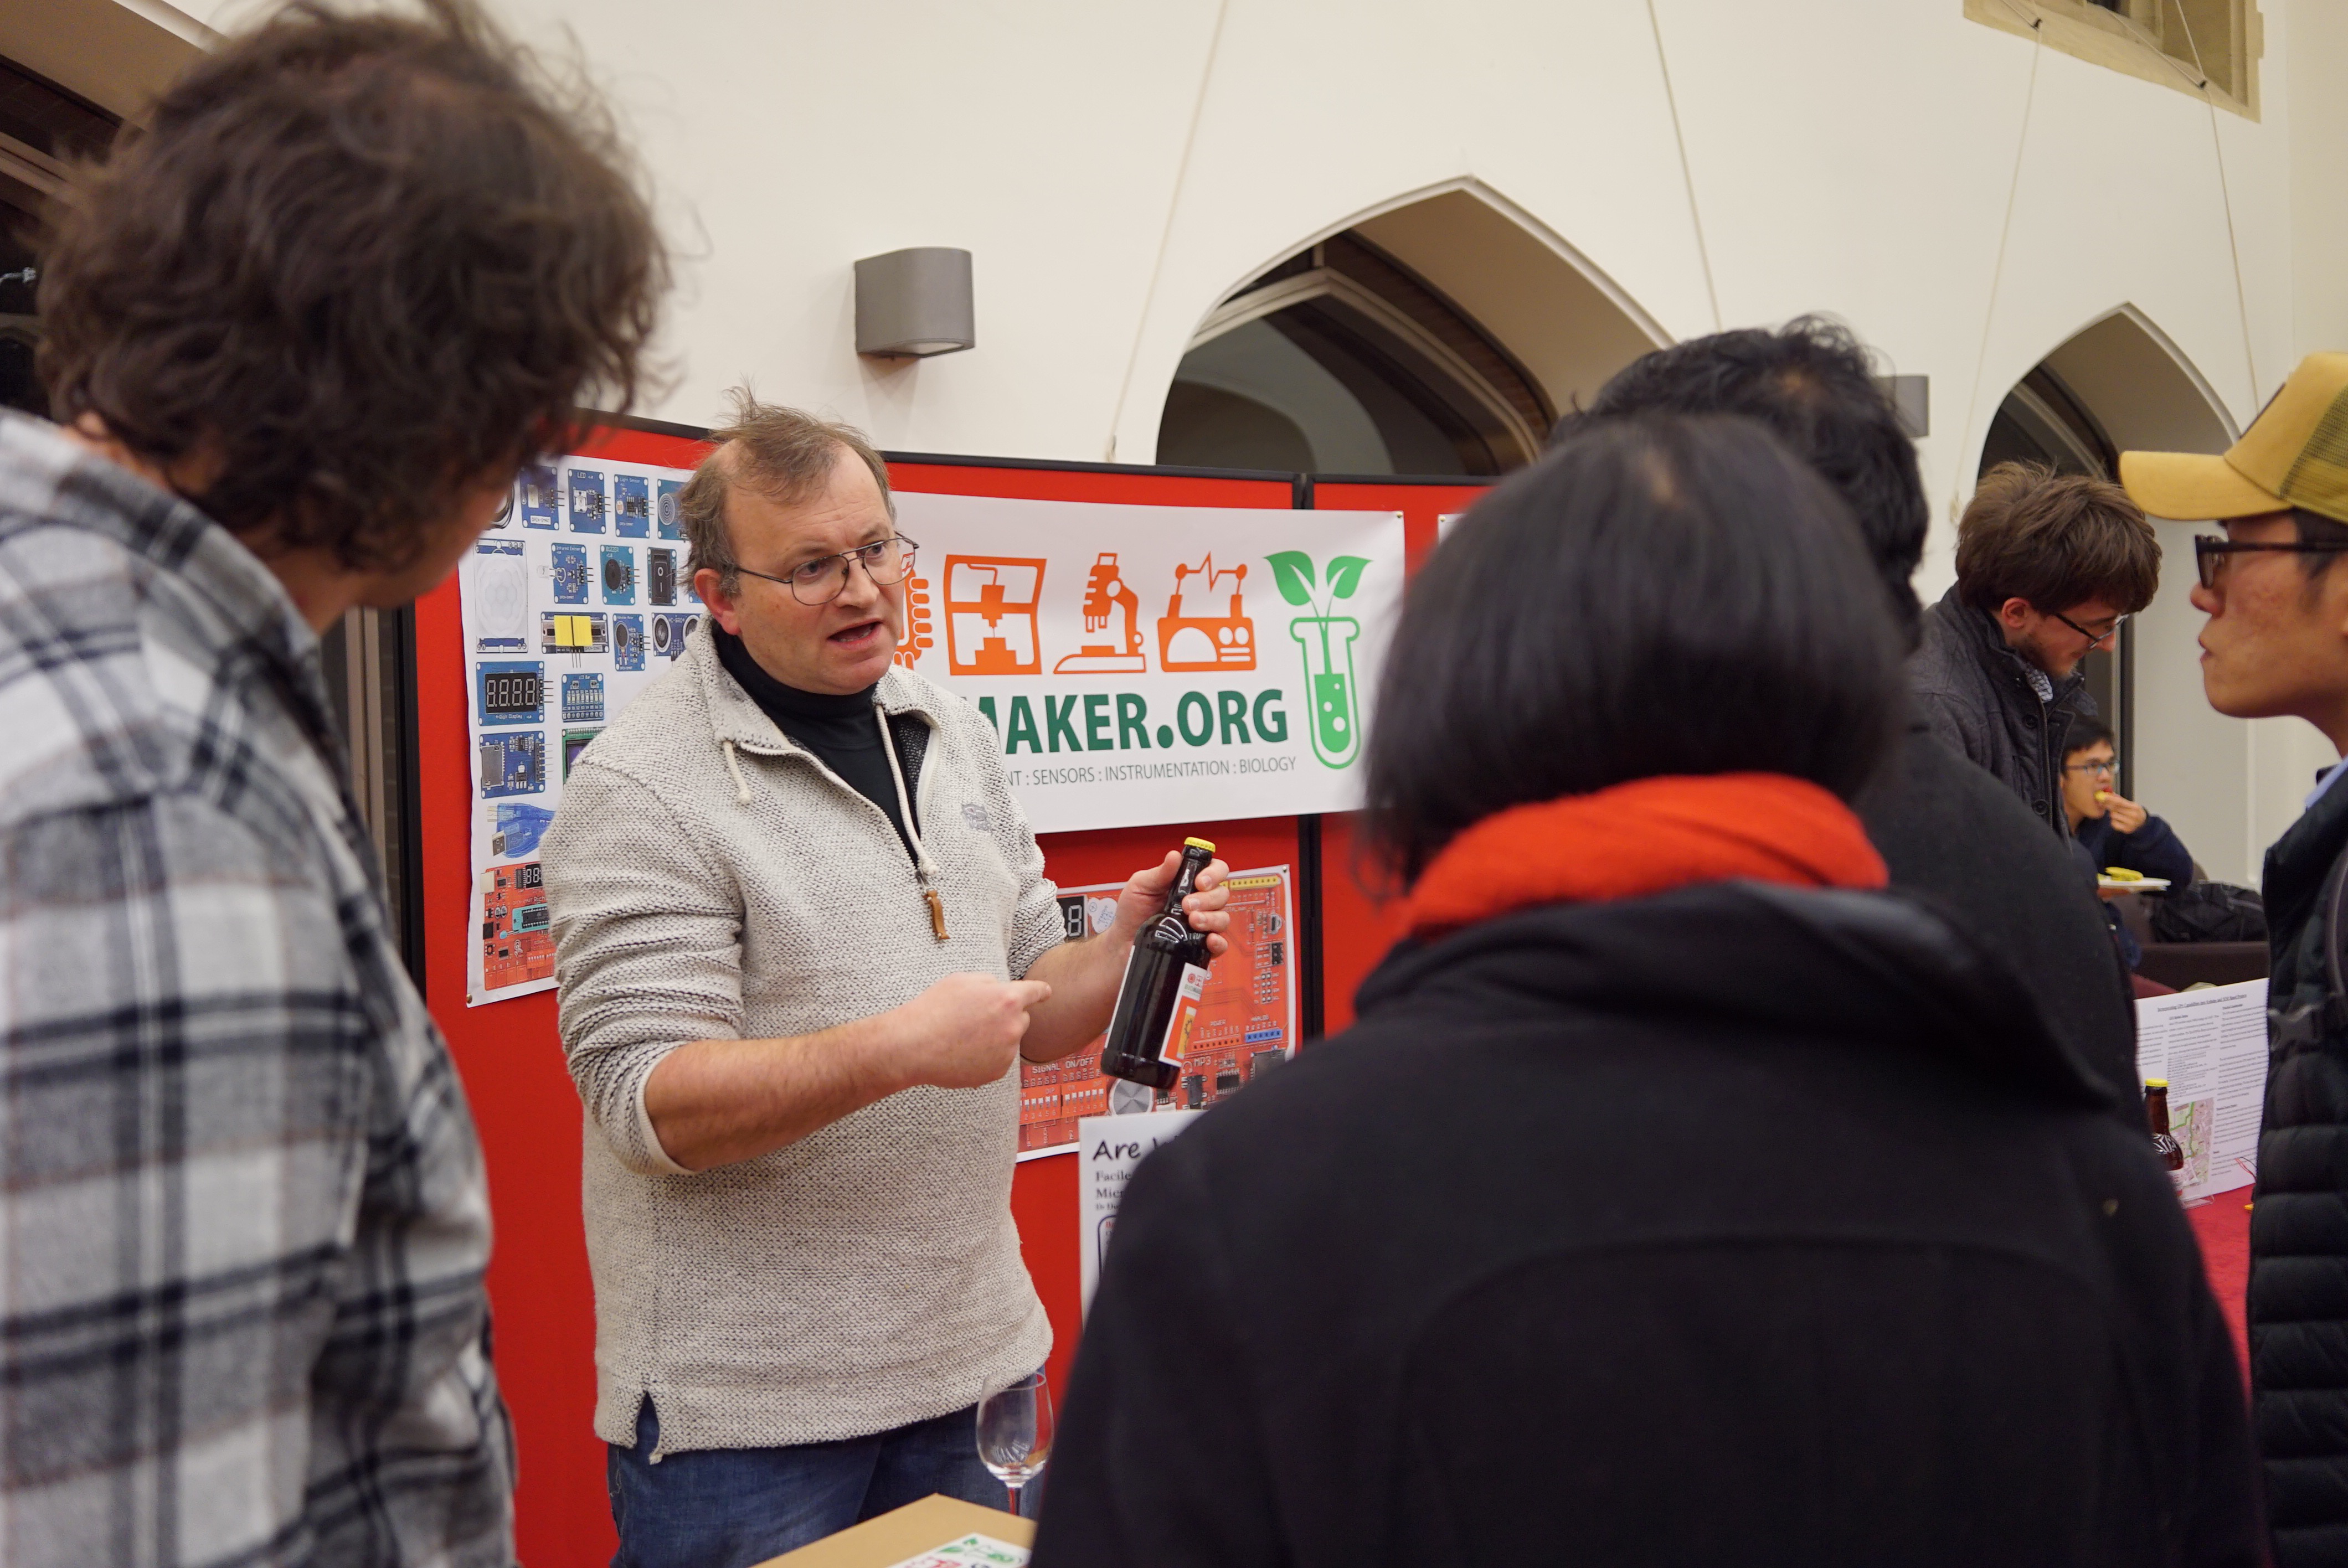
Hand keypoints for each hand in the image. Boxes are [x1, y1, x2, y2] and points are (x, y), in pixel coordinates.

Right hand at [887, 972, 1052, 1088]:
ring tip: (964, 1037)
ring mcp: (1007, 1052)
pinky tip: (964, 1052)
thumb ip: (990, 983)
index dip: (1041, 991)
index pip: (1036, 991)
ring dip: (996, 1038)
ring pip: (1009, 1041)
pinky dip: (987, 1056)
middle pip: (1022, 1019)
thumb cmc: (934, 1009)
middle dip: (1007, 1017)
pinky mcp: (997, 1072)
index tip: (1046, 993)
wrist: (915, 1046)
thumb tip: (1001, 990)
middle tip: (976, 1019)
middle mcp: (1013, 1026)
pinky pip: (999, 1059)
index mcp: (1008, 999)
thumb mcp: (962, 980)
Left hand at [1110, 852, 1232, 958]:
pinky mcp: (1200, 945)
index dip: (1213, 873)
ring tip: (1192, 921)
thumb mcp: (1140, 886)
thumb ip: (1159, 873)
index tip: (1199, 882)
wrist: (1123, 940)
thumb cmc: (1133, 911)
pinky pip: (1221, 944)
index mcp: (1188, 882)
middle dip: (1207, 899)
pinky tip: (1209, 939)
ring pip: (1223, 917)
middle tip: (1186, 905)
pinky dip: (1218, 942)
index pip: (1215, 870)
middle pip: (1221, 894)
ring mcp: (1202, 923)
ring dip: (1211, 918)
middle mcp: (1200, 901)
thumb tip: (1175, 856)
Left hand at [2100, 791, 2148, 833]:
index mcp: (2135, 807)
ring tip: (2118, 814)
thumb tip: (2110, 794)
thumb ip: (2120, 799)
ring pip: (2113, 816)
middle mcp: (2134, 815)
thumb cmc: (2134, 812)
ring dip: (2112, 814)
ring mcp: (2130, 823)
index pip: (2120, 802)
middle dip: (2109, 805)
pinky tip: (2119, 820)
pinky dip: (2114, 821)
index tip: (2103, 796)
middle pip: (2115, 809)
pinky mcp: (2126, 830)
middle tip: (2105, 803)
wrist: (2142, 824)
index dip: (2111, 799)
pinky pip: (2113, 824)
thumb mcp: (2130, 804)